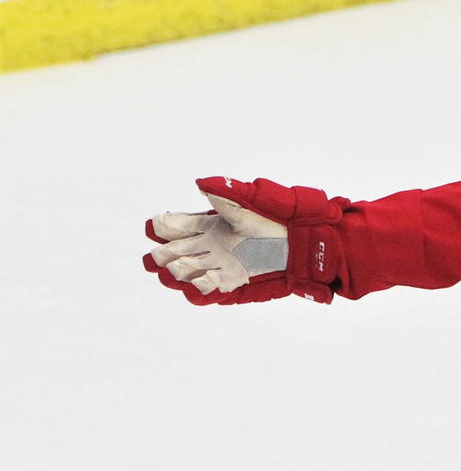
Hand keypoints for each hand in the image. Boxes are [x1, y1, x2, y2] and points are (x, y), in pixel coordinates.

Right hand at [145, 176, 346, 303]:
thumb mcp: (245, 209)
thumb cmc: (269, 223)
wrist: (293, 244)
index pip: (175, 226)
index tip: (156, 226)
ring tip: (173, 269)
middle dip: (163, 254)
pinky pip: (209, 286)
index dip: (164, 227)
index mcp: (206, 226)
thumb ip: (223, 198)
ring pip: (186, 270)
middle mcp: (207, 246)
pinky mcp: (230, 279)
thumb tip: (202, 184)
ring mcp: (216, 264)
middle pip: (174, 251)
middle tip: (159, 255)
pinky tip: (199, 282)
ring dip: (178, 271)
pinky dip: (201, 286)